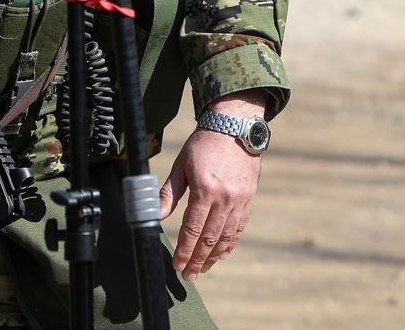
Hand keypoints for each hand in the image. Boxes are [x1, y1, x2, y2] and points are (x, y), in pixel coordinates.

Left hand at [159, 92, 265, 280]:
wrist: (235, 128)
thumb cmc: (203, 145)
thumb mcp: (181, 165)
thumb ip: (169, 193)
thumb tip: (156, 215)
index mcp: (205, 189)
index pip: (193, 229)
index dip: (184, 250)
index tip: (176, 264)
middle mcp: (225, 198)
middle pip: (210, 239)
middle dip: (197, 260)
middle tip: (187, 276)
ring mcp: (239, 201)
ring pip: (226, 238)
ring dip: (213, 258)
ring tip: (201, 270)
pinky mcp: (248, 200)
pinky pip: (238, 229)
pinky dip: (228, 245)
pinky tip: (219, 255)